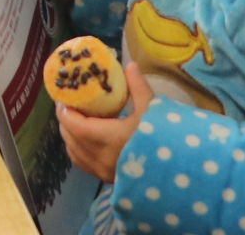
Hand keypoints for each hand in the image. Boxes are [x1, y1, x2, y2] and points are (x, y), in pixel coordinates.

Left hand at [57, 63, 152, 183]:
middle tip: (72, 104)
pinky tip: (88, 141)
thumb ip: (138, 87)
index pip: (71, 122)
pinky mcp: (109, 179)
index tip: (65, 96)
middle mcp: (99, 157)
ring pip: (74, 152)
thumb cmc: (164, 139)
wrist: (180, 173)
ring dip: (71, 135)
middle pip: (69, 136)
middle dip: (66, 120)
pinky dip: (79, 150)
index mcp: (105, 138)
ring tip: (79, 120)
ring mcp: (103, 171)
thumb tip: (131, 66)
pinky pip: (84, 164)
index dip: (64, 108)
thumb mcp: (152, 110)